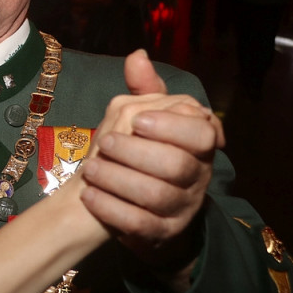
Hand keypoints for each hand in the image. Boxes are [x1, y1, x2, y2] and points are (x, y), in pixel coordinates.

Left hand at [80, 51, 223, 281]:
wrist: (133, 207)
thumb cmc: (139, 155)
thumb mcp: (142, 118)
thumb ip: (144, 91)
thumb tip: (137, 57)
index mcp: (198, 147)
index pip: (202, 134)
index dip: (171, 126)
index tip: (137, 120)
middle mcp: (197, 179)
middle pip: (177, 166)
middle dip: (136, 152)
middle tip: (105, 142)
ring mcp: (181, 210)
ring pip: (157, 196)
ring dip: (118, 179)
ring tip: (90, 169)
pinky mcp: (160, 235)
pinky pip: (139, 225)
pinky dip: (111, 208)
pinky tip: (90, 195)